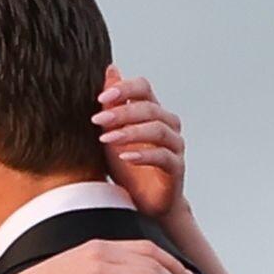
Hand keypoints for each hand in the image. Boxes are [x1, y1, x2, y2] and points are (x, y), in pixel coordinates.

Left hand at [92, 66, 186, 219]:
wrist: (143, 204)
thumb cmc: (128, 169)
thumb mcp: (113, 134)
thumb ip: (113, 105)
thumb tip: (111, 70)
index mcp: (152, 112)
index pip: (143, 88)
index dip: (124, 88)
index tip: (101, 98)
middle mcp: (167, 124)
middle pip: (149, 107)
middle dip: (122, 112)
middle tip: (98, 119)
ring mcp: (174, 146)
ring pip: (157, 130)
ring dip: (130, 132)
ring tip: (107, 139)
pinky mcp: (176, 168)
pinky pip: (162, 156)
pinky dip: (143, 155)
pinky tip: (125, 157)